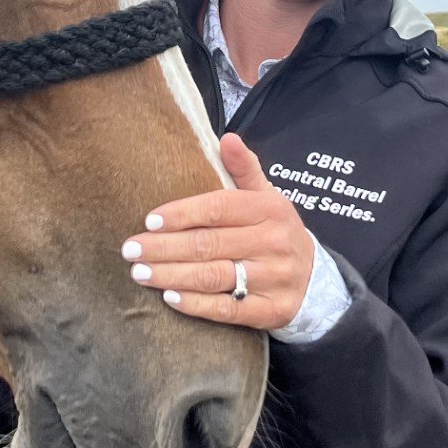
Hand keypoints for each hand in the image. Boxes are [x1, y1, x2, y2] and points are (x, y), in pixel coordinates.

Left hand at [122, 133, 315, 330]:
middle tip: (131, 249)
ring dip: (171, 275)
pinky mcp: (271, 310)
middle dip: (164, 248)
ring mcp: (274, 278)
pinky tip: (170, 297)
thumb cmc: (276, 232)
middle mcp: (273, 242)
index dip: (182, 213)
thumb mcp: (267, 197)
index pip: (219, 207)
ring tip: (140, 272)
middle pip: (209, 244)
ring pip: (214, 276)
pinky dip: (196, 304)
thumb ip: (244, 169)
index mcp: (270, 209)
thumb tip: (227, 137)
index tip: (149, 221)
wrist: (316, 280)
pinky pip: (228, 310)